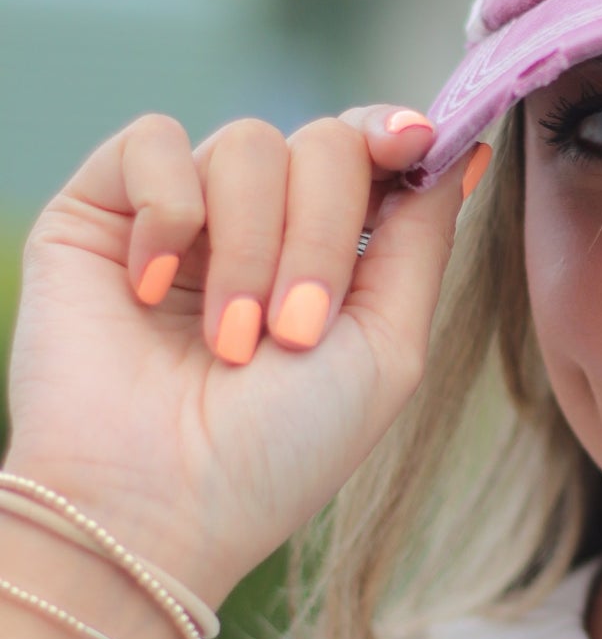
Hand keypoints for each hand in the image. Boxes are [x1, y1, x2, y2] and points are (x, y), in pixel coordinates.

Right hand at [3, 108, 489, 607]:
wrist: (156, 505)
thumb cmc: (280, 451)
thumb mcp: (387, 347)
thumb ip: (423, 239)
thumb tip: (465, 145)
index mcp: (328, 253)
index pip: (370, 151)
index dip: (396, 133)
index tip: (416, 140)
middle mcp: (257, 223)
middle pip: (323, 142)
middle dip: (323, 234)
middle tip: (294, 330)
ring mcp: (180, 214)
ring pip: (247, 142)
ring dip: (252, 247)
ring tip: (228, 339)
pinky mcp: (100, 209)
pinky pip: (153, 140)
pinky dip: (169, 212)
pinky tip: (150, 288)